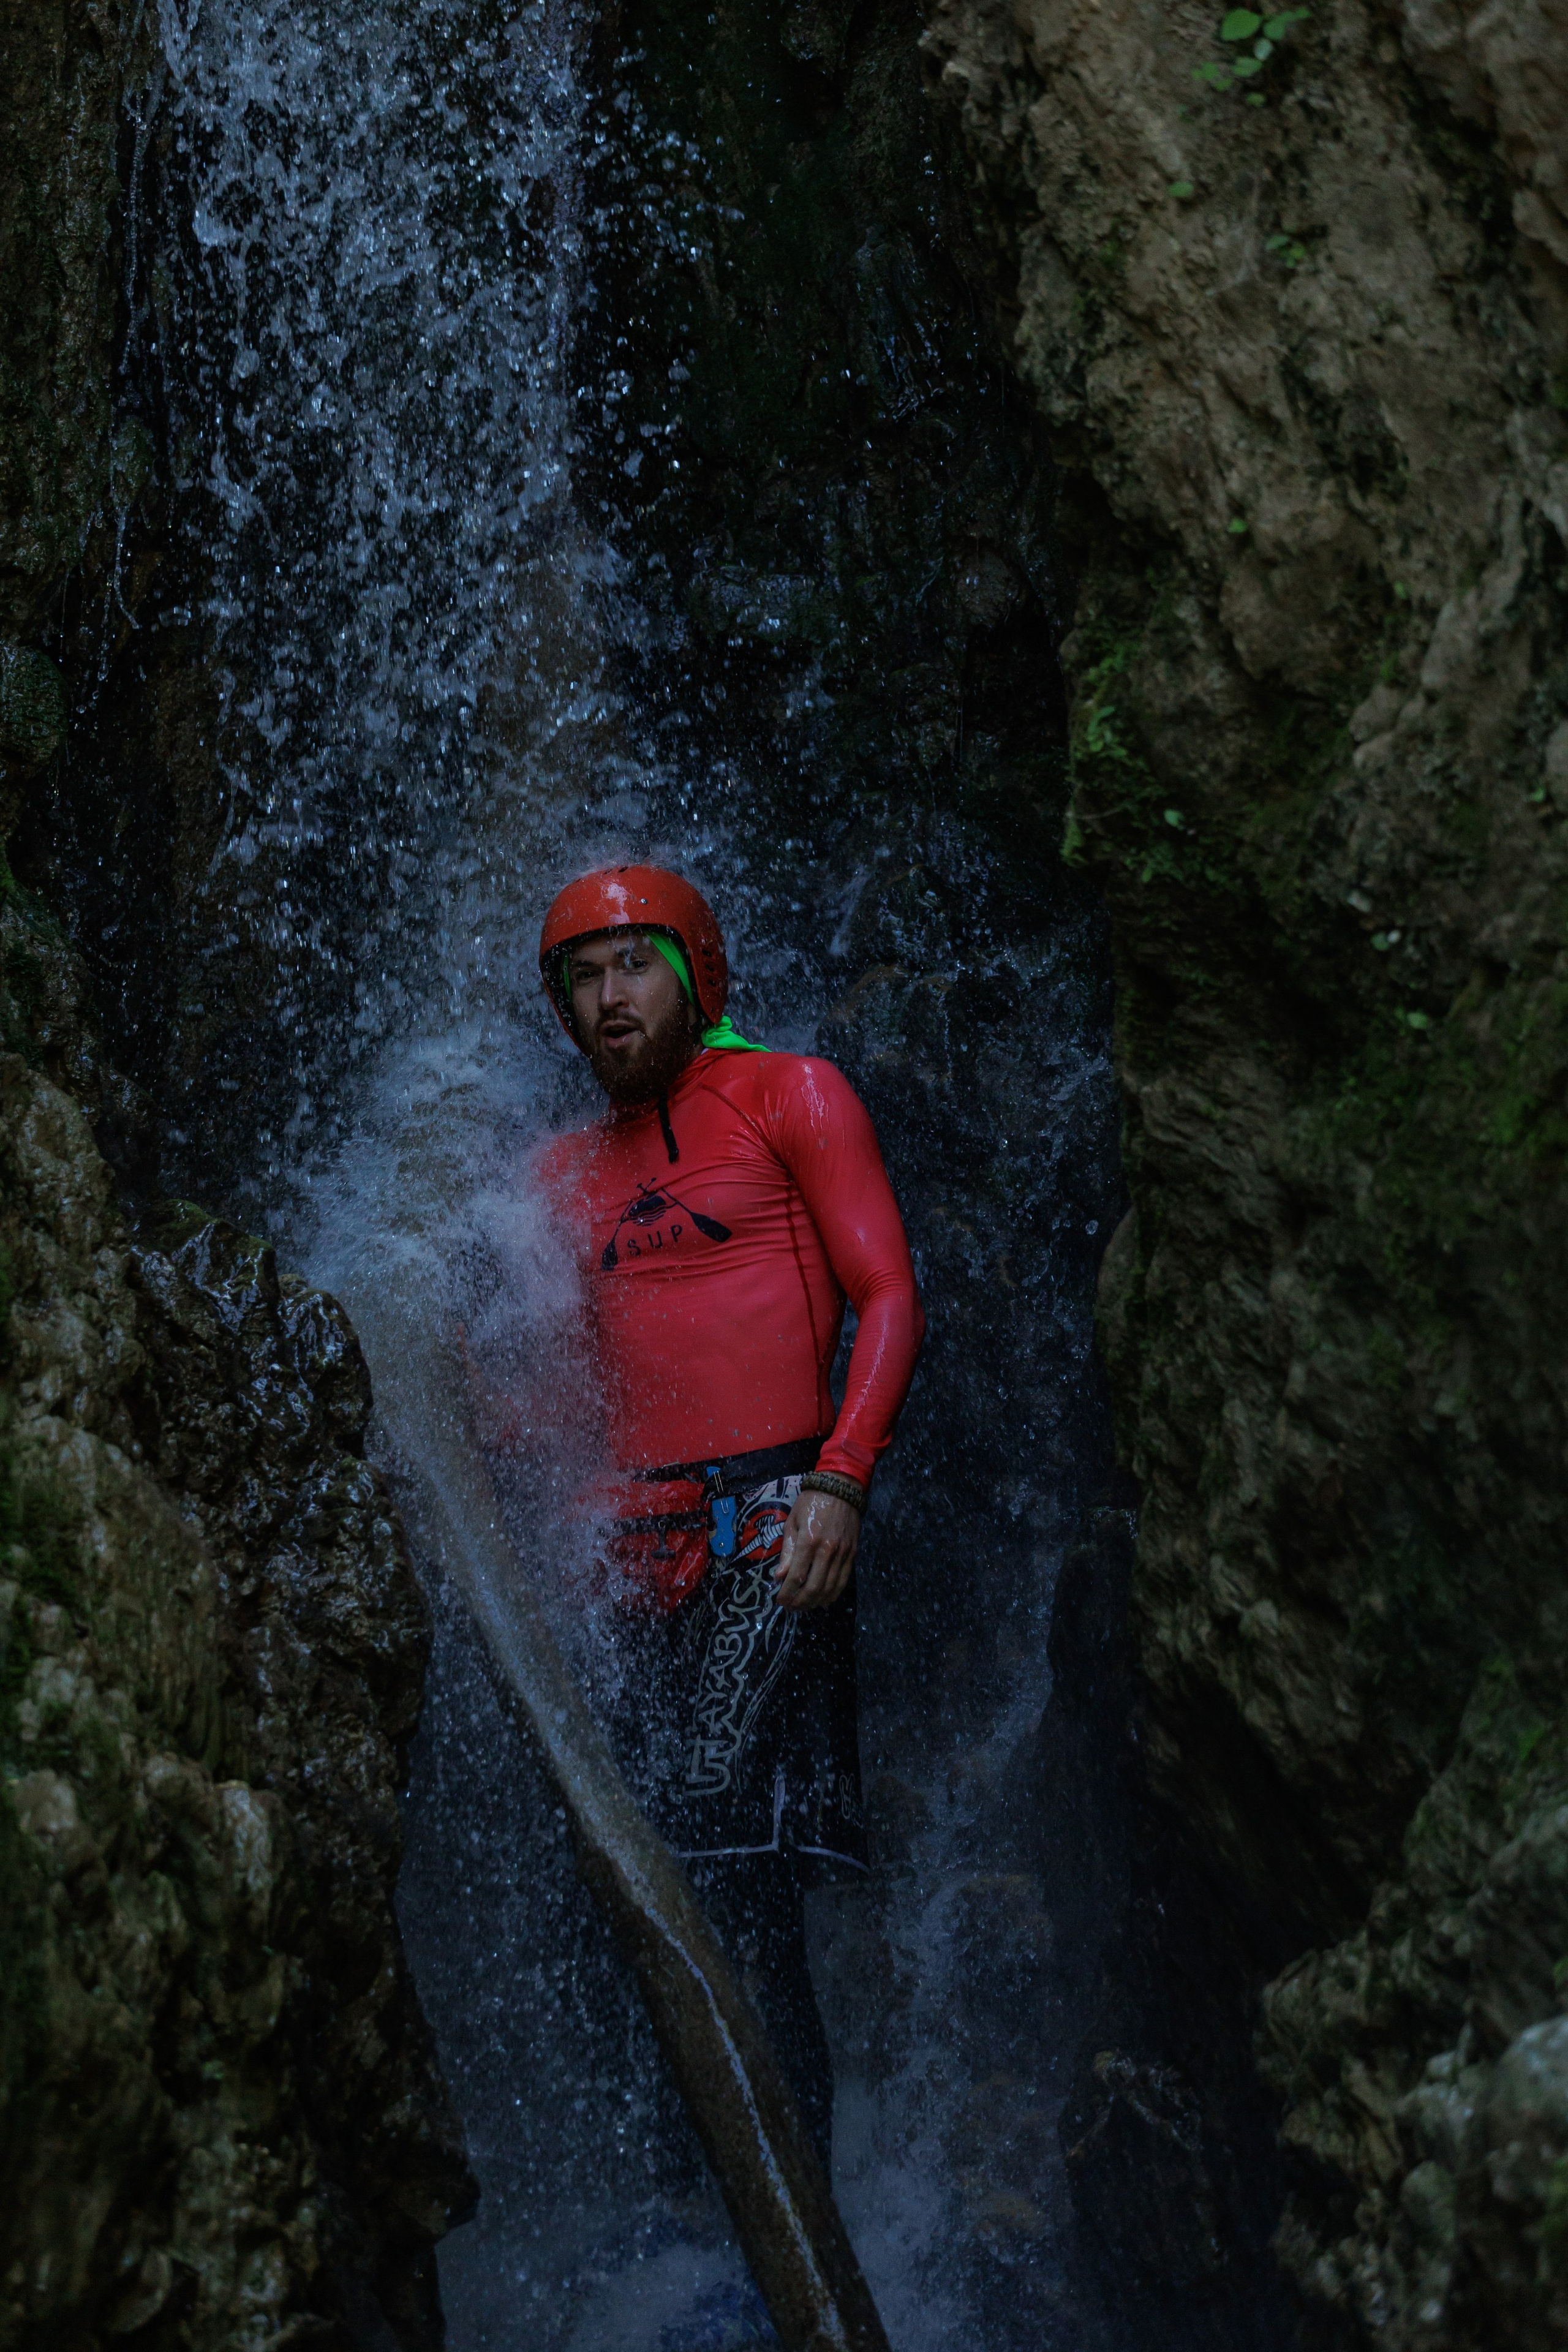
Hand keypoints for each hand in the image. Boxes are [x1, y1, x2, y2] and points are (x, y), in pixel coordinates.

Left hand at [772, 1490, 859, 1610]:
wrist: (840, 1488)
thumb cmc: (810, 1503)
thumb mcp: (792, 1523)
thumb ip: (787, 1552)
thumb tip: (780, 1577)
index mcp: (808, 1541)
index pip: (796, 1576)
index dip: (787, 1593)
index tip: (779, 1600)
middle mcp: (827, 1550)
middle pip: (813, 1587)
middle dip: (800, 1602)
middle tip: (791, 1607)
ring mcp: (842, 1553)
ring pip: (830, 1588)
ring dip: (815, 1602)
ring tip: (804, 1606)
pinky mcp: (852, 1554)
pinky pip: (843, 1581)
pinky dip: (833, 1594)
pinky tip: (823, 1600)